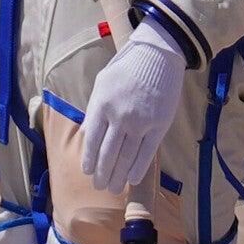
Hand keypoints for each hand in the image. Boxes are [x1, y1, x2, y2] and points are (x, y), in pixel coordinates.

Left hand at [73, 20, 190, 197]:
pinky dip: (139, 169)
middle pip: (107, 154)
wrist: (157, 56)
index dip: (89, 160)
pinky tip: (133, 179)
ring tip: (114, 188)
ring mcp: (140, 122)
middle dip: (102, 174)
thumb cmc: (127, 68)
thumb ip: (93, 109)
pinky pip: (147, 152)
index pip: (91, 141)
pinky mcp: (159, 125)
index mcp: (102, 105)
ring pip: (126, 157)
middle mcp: (119, 116)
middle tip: (100, 186)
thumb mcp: (102, 83)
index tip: (88, 172)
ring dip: (118, 176)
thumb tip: (85, 134)